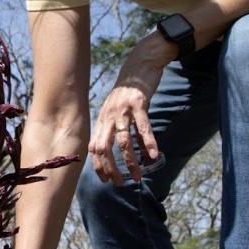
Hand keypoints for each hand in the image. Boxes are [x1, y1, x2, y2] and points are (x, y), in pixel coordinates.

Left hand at [88, 32, 176, 183]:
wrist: (139, 65)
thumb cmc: (129, 92)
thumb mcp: (118, 110)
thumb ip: (118, 128)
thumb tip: (127, 151)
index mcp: (102, 119)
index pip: (94, 147)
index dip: (98, 165)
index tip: (106, 180)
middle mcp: (108, 116)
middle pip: (103, 147)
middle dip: (110, 168)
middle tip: (120, 183)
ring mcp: (123, 110)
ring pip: (123, 141)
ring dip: (131, 161)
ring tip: (139, 175)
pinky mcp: (139, 103)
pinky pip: (143, 127)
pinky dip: (148, 143)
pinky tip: (154, 156)